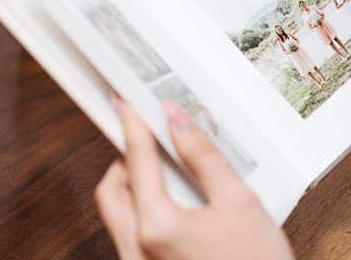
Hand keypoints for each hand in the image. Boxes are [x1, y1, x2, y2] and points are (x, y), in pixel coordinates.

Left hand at [95, 98, 293, 259]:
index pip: (137, 162)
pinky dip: (147, 209)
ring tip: (174, 171)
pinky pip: (132, 233)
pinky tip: (180, 202)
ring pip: (118, 213)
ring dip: (136, 186)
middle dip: (127, 159)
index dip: (134, 125)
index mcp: (156, 228)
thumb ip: (204, 158)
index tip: (127, 104)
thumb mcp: (239, 203)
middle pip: (111, 189)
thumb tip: (179, 122)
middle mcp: (137, 251)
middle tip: (152, 139)